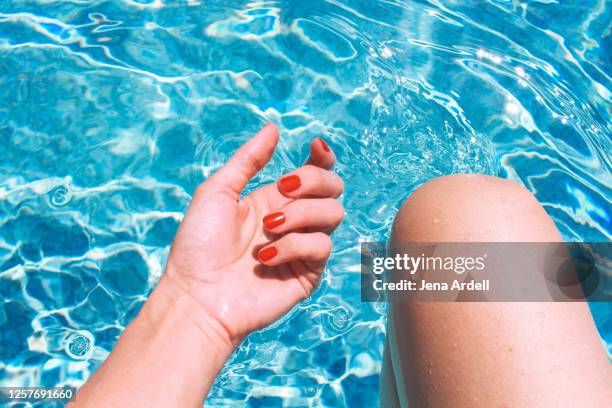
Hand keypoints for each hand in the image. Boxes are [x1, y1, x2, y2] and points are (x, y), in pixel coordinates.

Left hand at [163, 124, 343, 346]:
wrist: (197, 297)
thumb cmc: (199, 246)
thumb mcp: (217, 192)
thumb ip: (247, 160)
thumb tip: (273, 128)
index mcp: (274, 199)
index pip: (314, 172)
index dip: (322, 158)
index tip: (316, 147)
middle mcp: (293, 220)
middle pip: (332, 187)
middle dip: (314, 180)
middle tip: (283, 189)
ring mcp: (303, 246)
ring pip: (333, 213)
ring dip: (300, 214)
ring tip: (267, 229)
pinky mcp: (308, 272)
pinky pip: (321, 246)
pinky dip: (294, 245)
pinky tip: (265, 257)